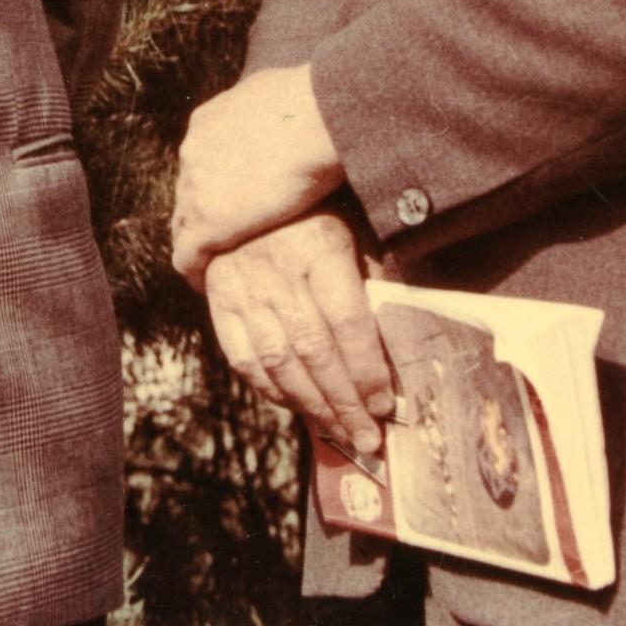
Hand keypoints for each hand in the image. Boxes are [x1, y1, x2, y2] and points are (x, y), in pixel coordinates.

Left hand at [171, 63, 344, 289]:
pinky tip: (207, 284)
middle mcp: (193, 154)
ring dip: (198, 245)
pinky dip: (195, 272)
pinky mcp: (207, 225)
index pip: (200, 163)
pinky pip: (186, 257)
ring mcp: (196, 191)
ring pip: (183, 226)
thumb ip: (271, 107)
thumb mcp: (281, 92)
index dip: (214, 185)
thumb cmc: (316, 102)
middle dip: (202, 214)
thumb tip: (291, 107)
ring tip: (213, 266)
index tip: (231, 200)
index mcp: (207, 124)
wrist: (318, 118)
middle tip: (223, 236)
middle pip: (187, 194)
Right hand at [205, 212, 394, 455]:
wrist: (239, 185)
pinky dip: (271, 390)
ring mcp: (244, 289)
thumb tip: (406, 328)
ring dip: (312, 407)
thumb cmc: (314, 210)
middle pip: (315, 351)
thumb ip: (374, 272)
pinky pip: (244, 358)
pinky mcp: (220, 302)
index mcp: (318, 249)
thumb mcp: (352, 226)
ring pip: (279, 362)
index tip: (385, 404)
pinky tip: (298, 408)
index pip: (346, 321)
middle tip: (369, 440)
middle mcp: (278, 273)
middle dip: (345, 403)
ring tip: (341, 436)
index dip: (367, 368)